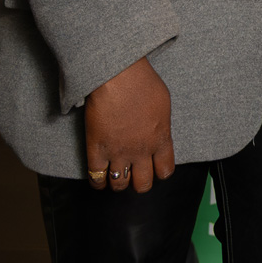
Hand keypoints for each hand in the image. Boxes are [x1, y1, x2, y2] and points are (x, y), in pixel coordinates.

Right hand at [85, 57, 173, 192]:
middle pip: (143, 183)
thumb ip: (162, 126)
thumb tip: (159, 135)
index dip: (160, 172)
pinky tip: (99, 180)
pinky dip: (97, 183)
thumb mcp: (164, 105)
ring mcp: (118, 153)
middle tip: (136, 177)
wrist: (118, 77)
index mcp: (161, 139)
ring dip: (118, 184)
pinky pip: (96, 178)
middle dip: (140, 183)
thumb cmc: (143, 84)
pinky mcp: (96, 151)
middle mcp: (141, 151)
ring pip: (119, 185)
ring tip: (117, 178)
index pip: (165, 170)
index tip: (155, 169)